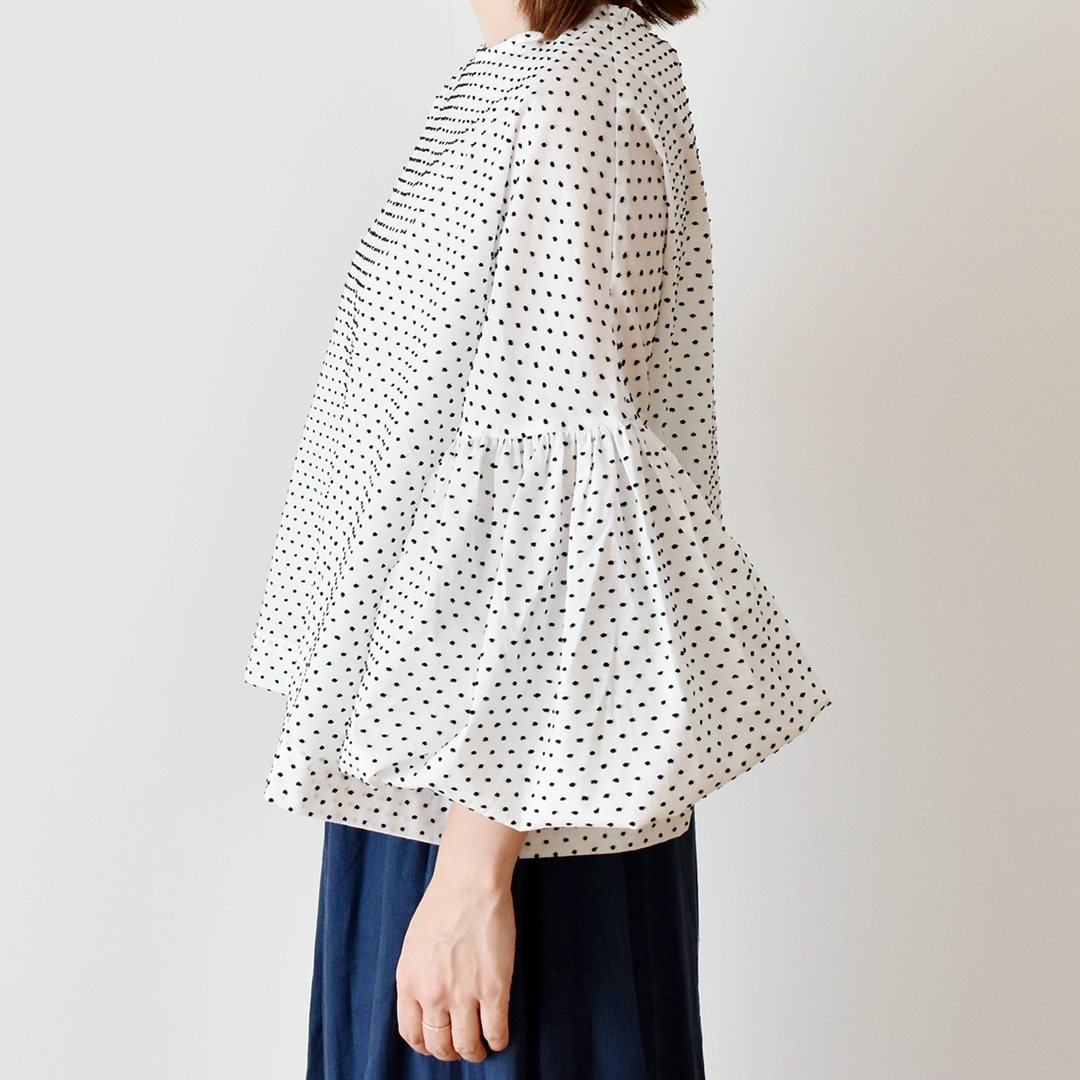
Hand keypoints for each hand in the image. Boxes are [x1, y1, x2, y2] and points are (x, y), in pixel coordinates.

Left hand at [395, 802, 526, 1061]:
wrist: (469, 884)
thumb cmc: (443, 904)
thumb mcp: (414, 945)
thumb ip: (417, 977)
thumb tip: (425, 1002)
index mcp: (409, 983)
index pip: (411, 1033)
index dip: (426, 1044)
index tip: (436, 1042)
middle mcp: (432, 995)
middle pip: (439, 1045)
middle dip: (450, 1052)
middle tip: (460, 1046)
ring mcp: (464, 995)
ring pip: (467, 1046)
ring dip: (474, 1051)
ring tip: (481, 1046)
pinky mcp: (493, 989)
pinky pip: (496, 1032)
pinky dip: (498, 1041)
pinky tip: (499, 1036)